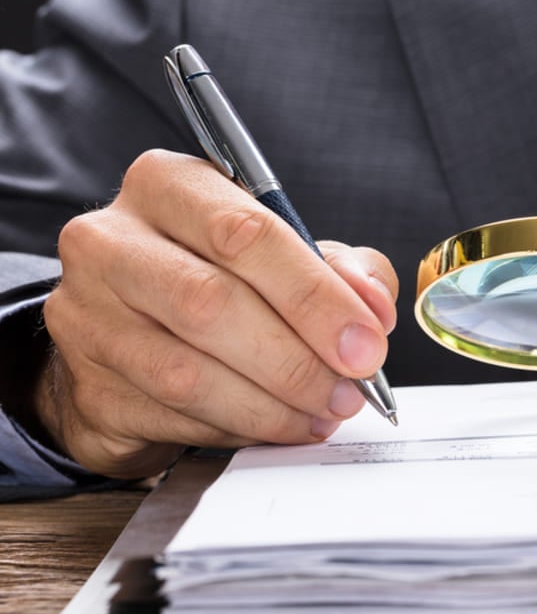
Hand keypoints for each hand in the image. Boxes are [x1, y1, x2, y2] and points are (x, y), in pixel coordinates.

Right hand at [34, 149, 398, 477]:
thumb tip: (373, 306)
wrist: (133, 341)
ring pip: (187, 372)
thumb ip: (342, 271)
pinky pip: (172, 416)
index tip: (366, 343)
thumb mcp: (288, 258)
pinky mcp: (86, 386)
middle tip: (350, 390)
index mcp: (168, 186)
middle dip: (298, 358)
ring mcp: (87, 315)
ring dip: (273, 404)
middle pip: (211, 302)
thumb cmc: (221, 283)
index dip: (315, 296)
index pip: (245, 233)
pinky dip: (240, 428)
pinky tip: (278, 426)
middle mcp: (111, 241)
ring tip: (322, 414)